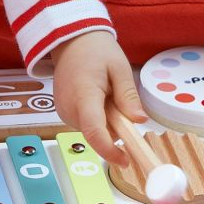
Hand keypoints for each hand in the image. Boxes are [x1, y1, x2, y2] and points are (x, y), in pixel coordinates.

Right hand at [51, 31, 145, 166]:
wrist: (71, 42)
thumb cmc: (96, 50)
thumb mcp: (120, 68)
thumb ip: (128, 96)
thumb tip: (139, 120)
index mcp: (84, 95)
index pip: (94, 131)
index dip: (110, 150)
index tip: (126, 161)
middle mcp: (69, 108)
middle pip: (97, 133)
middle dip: (116, 127)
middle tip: (121, 101)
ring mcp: (64, 112)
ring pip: (94, 130)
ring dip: (107, 121)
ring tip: (107, 93)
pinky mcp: (64, 114)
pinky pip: (88, 124)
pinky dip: (98, 117)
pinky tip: (98, 97)